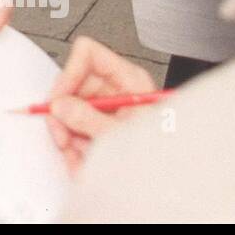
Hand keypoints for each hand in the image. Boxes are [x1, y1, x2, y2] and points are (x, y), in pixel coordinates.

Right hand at [45, 36, 156, 174]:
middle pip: (73, 85)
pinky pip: (75, 130)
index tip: (59, 98)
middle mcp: (117, 90)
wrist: (175, 180)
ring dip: (67, 135)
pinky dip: (73, 147)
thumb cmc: (164, 152)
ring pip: (70, 111)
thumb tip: (61, 106)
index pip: (88, 54)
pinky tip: (81, 160)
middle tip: (62, 133)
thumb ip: (88, 118)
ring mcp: (108, 109)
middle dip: (64, 113)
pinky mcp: (101, 128)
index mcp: (128, 79)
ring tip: (75, 154)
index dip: (69, 73)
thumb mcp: (120, 133)